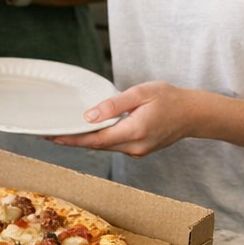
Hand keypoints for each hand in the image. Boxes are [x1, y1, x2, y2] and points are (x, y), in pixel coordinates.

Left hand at [48, 82, 201, 156]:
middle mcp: (135, 147)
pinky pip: (114, 146)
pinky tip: (87, 132)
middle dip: (72, 140)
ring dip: (84, 141)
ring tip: (62, 133)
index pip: (95, 139)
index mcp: (134, 131)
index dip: (72, 139)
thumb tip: (88, 117)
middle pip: (96, 146)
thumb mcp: (141, 93)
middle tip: (48, 134)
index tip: (52, 137)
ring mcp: (138, 151)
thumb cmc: (170, 99)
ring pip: (105, 147)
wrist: (195, 114)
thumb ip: (114, 105)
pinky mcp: (140, 150)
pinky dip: (99, 140)